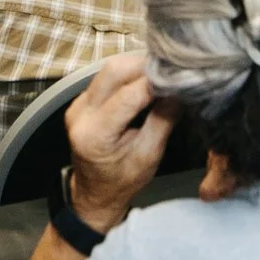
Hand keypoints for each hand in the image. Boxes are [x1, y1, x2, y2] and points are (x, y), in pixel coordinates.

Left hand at [62, 53, 179, 232]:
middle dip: (146, 65)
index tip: (181, 76)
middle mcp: (80, 113)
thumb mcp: (149, 156)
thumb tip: (181, 89)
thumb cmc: (123, 182)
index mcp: (96, 134)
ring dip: (137, 67)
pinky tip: (146, 83)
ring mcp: (77, 104)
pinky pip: (105, 77)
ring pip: (109, 69)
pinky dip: (128, 75)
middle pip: (114, 70)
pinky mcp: (81, 100)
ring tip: (162, 76)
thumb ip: (163, 120)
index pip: (130, 94)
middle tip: (172, 71)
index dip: (157, 81)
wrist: (94, 194)